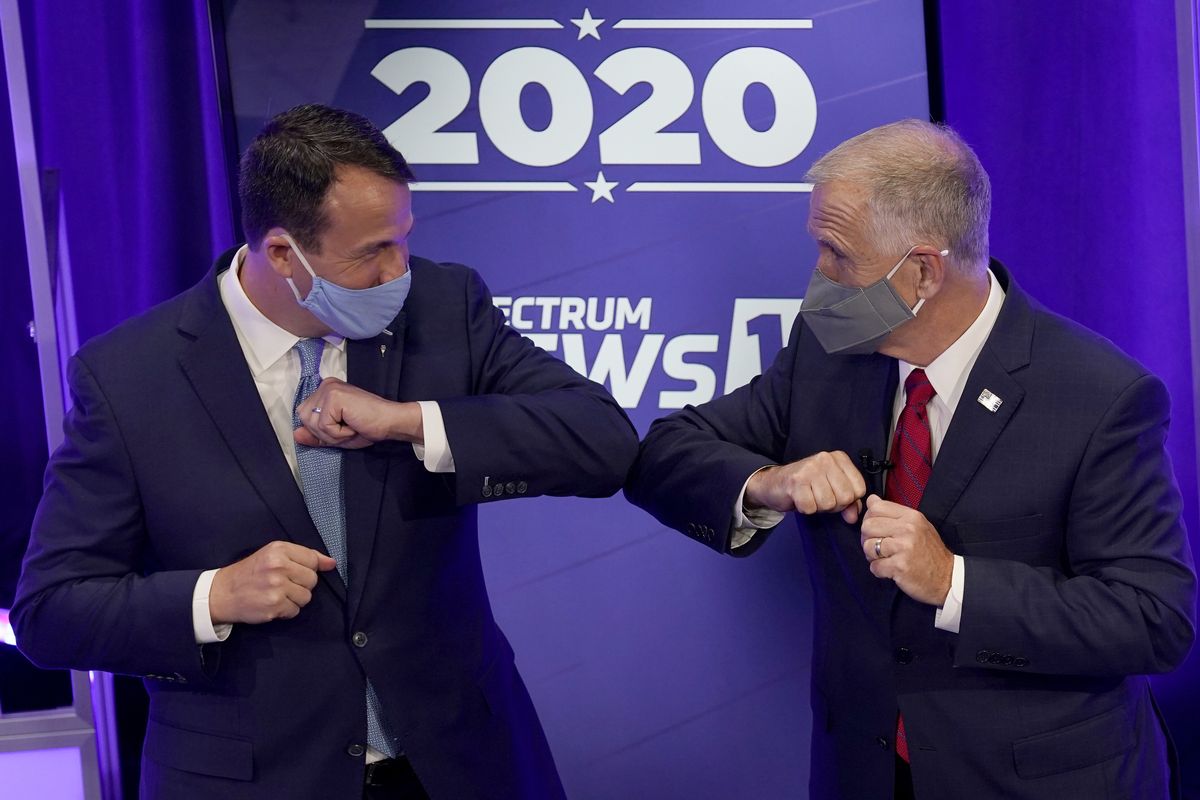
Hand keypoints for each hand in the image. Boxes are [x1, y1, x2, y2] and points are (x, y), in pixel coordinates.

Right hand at [209, 541, 336, 623]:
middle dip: (302, 584)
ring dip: (295, 599)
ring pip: (306, 597)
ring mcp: (277, 587)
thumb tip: (332, 564)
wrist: (222, 593)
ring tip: (278, 594)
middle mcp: (279, 566)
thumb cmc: (251, 572)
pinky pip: (295, 610)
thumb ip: (304, 556)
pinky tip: (273, 604)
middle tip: (284, 584)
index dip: (310, 568)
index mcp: (279, 550)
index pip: (312, 559)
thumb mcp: (273, 555)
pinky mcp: (274, 606)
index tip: (298, 573)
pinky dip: (286, 610)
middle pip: (312, 580)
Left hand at [294, 378, 422, 448]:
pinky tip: (353, 425)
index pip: (304, 415)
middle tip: (347, 427)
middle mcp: (325, 385)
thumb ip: (316, 435)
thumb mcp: (336, 435)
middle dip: (324, 432)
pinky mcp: (334, 396)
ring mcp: (329, 389)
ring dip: (332, 434)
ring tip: (350, 426)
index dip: (321, 429)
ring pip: (312, 423)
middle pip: (304, 418)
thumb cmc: (368, 427)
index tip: (343, 426)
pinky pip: (324, 425)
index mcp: (325, 390)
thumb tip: (296, 434)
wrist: (390, 422)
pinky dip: (338, 433)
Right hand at [744, 451, 866, 523]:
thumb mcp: (832, 489)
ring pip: (828, 503)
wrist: (774, 483)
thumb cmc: (806, 486)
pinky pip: (810, 508)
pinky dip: (805, 509)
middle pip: (845, 497)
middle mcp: (825, 459)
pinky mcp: (796, 482)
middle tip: (819, 497)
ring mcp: (810, 469)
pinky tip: (800, 499)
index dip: (848, 500)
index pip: (859, 489)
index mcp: (839, 458)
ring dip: (818, 507)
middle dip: (834, 505)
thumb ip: (848, 502)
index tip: (833, 494)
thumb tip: (853, 517)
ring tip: (809, 497)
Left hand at [860, 495, 953, 605]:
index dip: (869, 519)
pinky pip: (874, 566)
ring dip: (872, 556)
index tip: (875, 530)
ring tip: (884, 559)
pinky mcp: (899, 566)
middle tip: (877, 547)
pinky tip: (889, 570)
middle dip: (867, 538)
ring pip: (868, 546)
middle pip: (867, 526)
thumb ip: (893, 513)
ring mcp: (904, 548)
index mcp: (911, 516)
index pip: (876, 507)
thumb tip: (871, 500)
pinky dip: (878, 570)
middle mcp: (908, 529)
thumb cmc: (929, 551)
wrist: (948, 577)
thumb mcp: (917, 525)